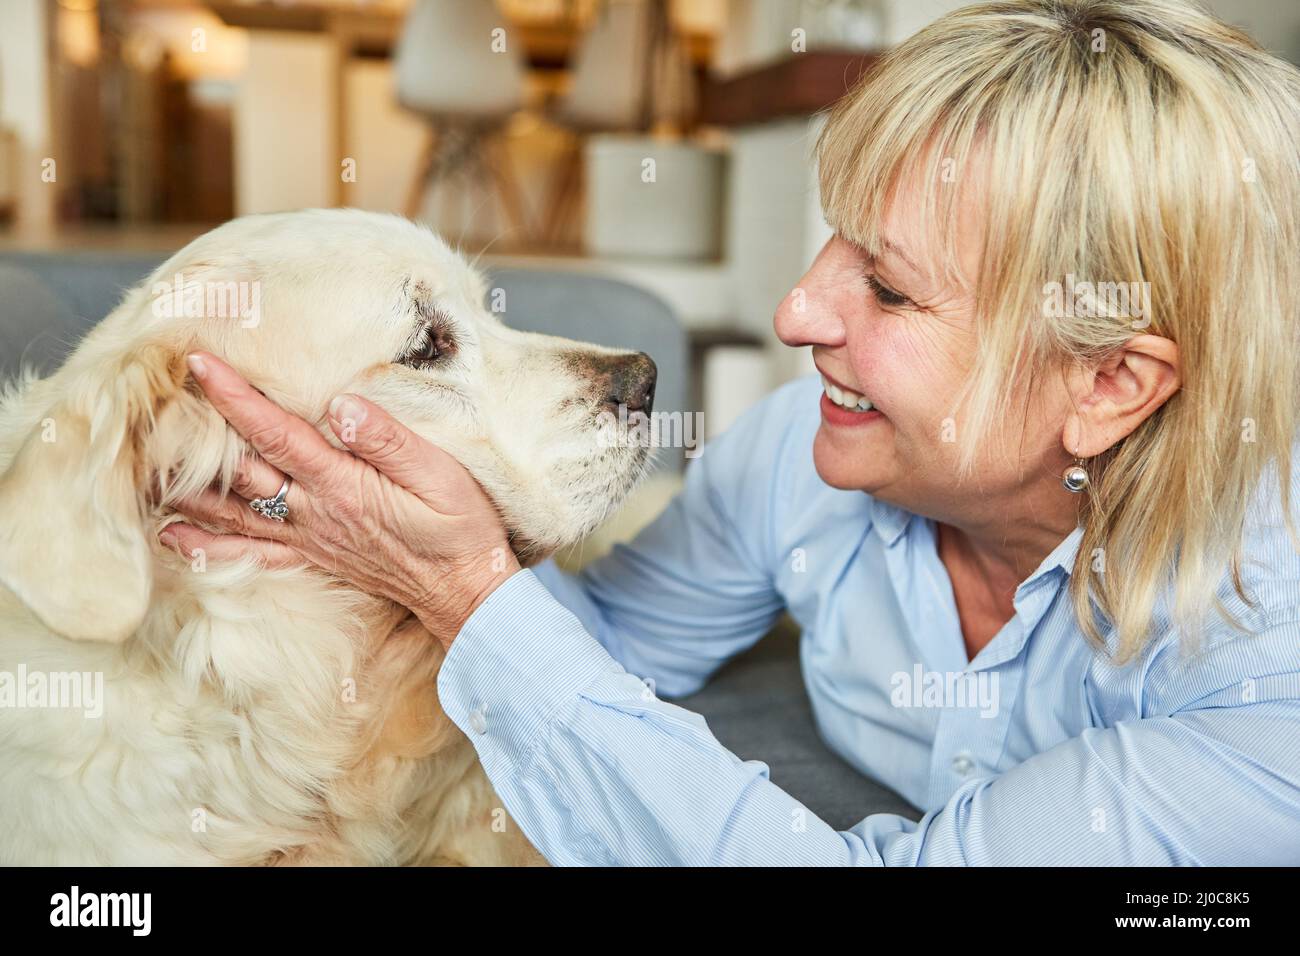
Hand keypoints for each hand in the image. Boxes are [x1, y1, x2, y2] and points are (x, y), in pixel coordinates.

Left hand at [160, 351, 520, 647]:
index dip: (235, 397)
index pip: (276, 434)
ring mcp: (311, 539)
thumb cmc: (461, 530)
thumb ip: (389, 440)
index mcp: (343, 486)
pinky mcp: (315, 557)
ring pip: (233, 512)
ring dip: (187, 488)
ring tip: (145, 465)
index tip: (199, 363)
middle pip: (240, 471)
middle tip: (154, 405)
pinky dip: (208, 545)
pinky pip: (250, 552)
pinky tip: (175, 536)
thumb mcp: (441, 475)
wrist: (467, 591)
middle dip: (196, 436)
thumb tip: (342, 405)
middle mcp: (316, 513)